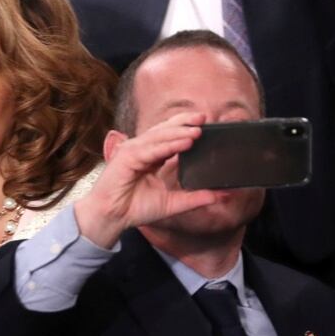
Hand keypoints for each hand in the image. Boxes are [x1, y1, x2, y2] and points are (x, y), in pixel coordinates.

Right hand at [73, 113, 221, 247]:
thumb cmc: (136, 209)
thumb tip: (221, 195)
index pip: (170, 136)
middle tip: (204, 118)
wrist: (113, 218)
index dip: (186, 128)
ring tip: (197, 131)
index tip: (205, 124)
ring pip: (159, 137)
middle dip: (184, 122)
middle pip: (165, 130)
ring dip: (179, 132)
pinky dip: (168, 145)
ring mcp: (133, 151)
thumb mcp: (173, 203)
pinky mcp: (127, 157)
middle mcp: (142, 149)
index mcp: (152, 156)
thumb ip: (195, 197)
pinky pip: (151, 149)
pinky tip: (184, 143)